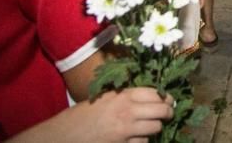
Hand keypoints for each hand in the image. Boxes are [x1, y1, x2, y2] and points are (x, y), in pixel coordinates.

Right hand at [10, 87, 172, 142]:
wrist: (63, 135)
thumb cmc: (82, 115)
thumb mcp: (105, 98)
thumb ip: (126, 96)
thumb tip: (151, 96)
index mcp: (123, 96)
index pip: (155, 93)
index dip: (165, 97)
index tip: (168, 100)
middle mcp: (128, 111)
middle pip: (161, 110)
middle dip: (167, 112)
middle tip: (168, 113)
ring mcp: (126, 130)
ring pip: (156, 127)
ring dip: (155, 127)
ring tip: (150, 125)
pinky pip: (143, 142)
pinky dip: (143, 140)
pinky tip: (136, 137)